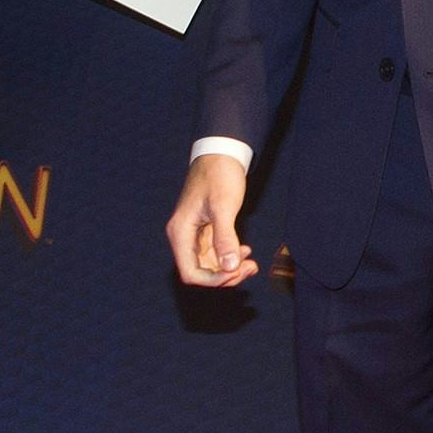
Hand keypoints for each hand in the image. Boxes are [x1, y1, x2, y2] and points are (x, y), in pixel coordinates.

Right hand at [166, 153, 255, 286]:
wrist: (222, 153)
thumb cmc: (219, 175)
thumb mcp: (223, 207)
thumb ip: (225, 238)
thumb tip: (230, 267)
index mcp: (180, 233)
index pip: (191, 273)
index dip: (213, 280)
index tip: (236, 272)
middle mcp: (184, 237)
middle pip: (201, 272)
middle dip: (226, 275)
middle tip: (250, 268)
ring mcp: (195, 235)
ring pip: (210, 264)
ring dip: (230, 268)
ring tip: (251, 263)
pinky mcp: (206, 230)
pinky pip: (216, 253)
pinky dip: (230, 256)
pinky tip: (246, 251)